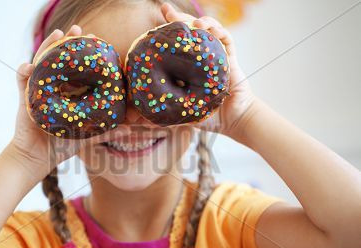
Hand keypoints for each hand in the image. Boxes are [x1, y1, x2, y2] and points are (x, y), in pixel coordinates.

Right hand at [9, 26, 129, 180]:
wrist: (37, 159)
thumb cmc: (61, 146)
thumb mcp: (86, 136)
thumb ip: (105, 131)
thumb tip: (129, 128)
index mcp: (68, 93)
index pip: (75, 67)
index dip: (84, 53)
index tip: (96, 41)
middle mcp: (53, 87)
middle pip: (58, 59)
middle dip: (67, 42)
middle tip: (78, 30)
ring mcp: (38, 90)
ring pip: (41, 62)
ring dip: (48, 47)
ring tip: (58, 34)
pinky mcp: (24, 98)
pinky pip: (21, 81)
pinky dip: (23, 72)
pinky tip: (29, 66)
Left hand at [161, 3, 255, 137]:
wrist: (232, 121)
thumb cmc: (207, 117)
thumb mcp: (178, 112)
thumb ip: (158, 112)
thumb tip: (131, 118)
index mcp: (187, 67)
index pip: (175, 45)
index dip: (164, 33)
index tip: (152, 23)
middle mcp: (200, 58)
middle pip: (190, 32)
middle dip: (178, 18)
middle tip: (166, 10)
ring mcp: (216, 56)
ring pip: (208, 30)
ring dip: (201, 22)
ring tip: (195, 23)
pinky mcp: (230, 58)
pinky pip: (226, 39)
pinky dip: (219, 31)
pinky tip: (211, 29)